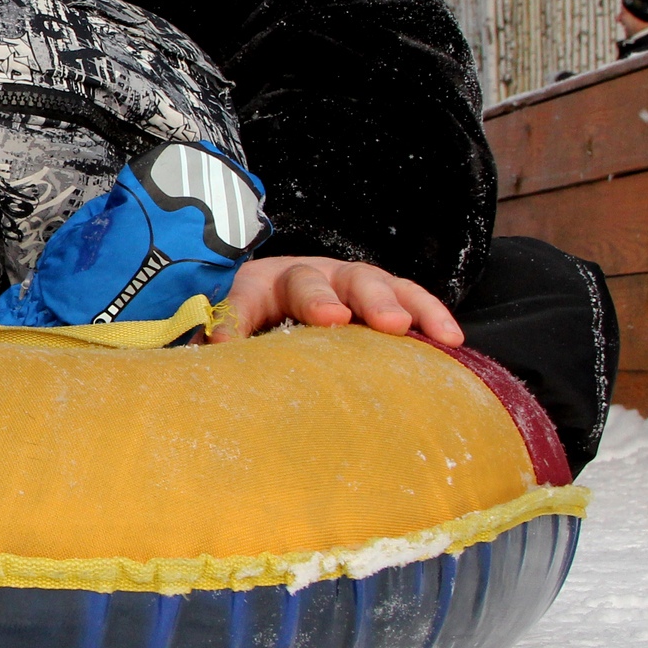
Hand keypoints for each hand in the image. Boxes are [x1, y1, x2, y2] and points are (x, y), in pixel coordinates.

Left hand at [215, 256, 463, 346]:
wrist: (293, 312)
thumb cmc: (261, 332)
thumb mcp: (230, 341)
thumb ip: (215, 352)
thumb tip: (196, 370)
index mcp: (254, 288)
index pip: (241, 298)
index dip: (238, 319)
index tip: (234, 341)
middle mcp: (303, 277)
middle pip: (313, 279)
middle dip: (327, 298)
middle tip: (340, 320)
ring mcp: (346, 283)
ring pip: (367, 281)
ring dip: (387, 301)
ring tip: (403, 326)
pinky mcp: (382, 297)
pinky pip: (410, 299)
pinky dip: (429, 314)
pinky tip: (451, 339)